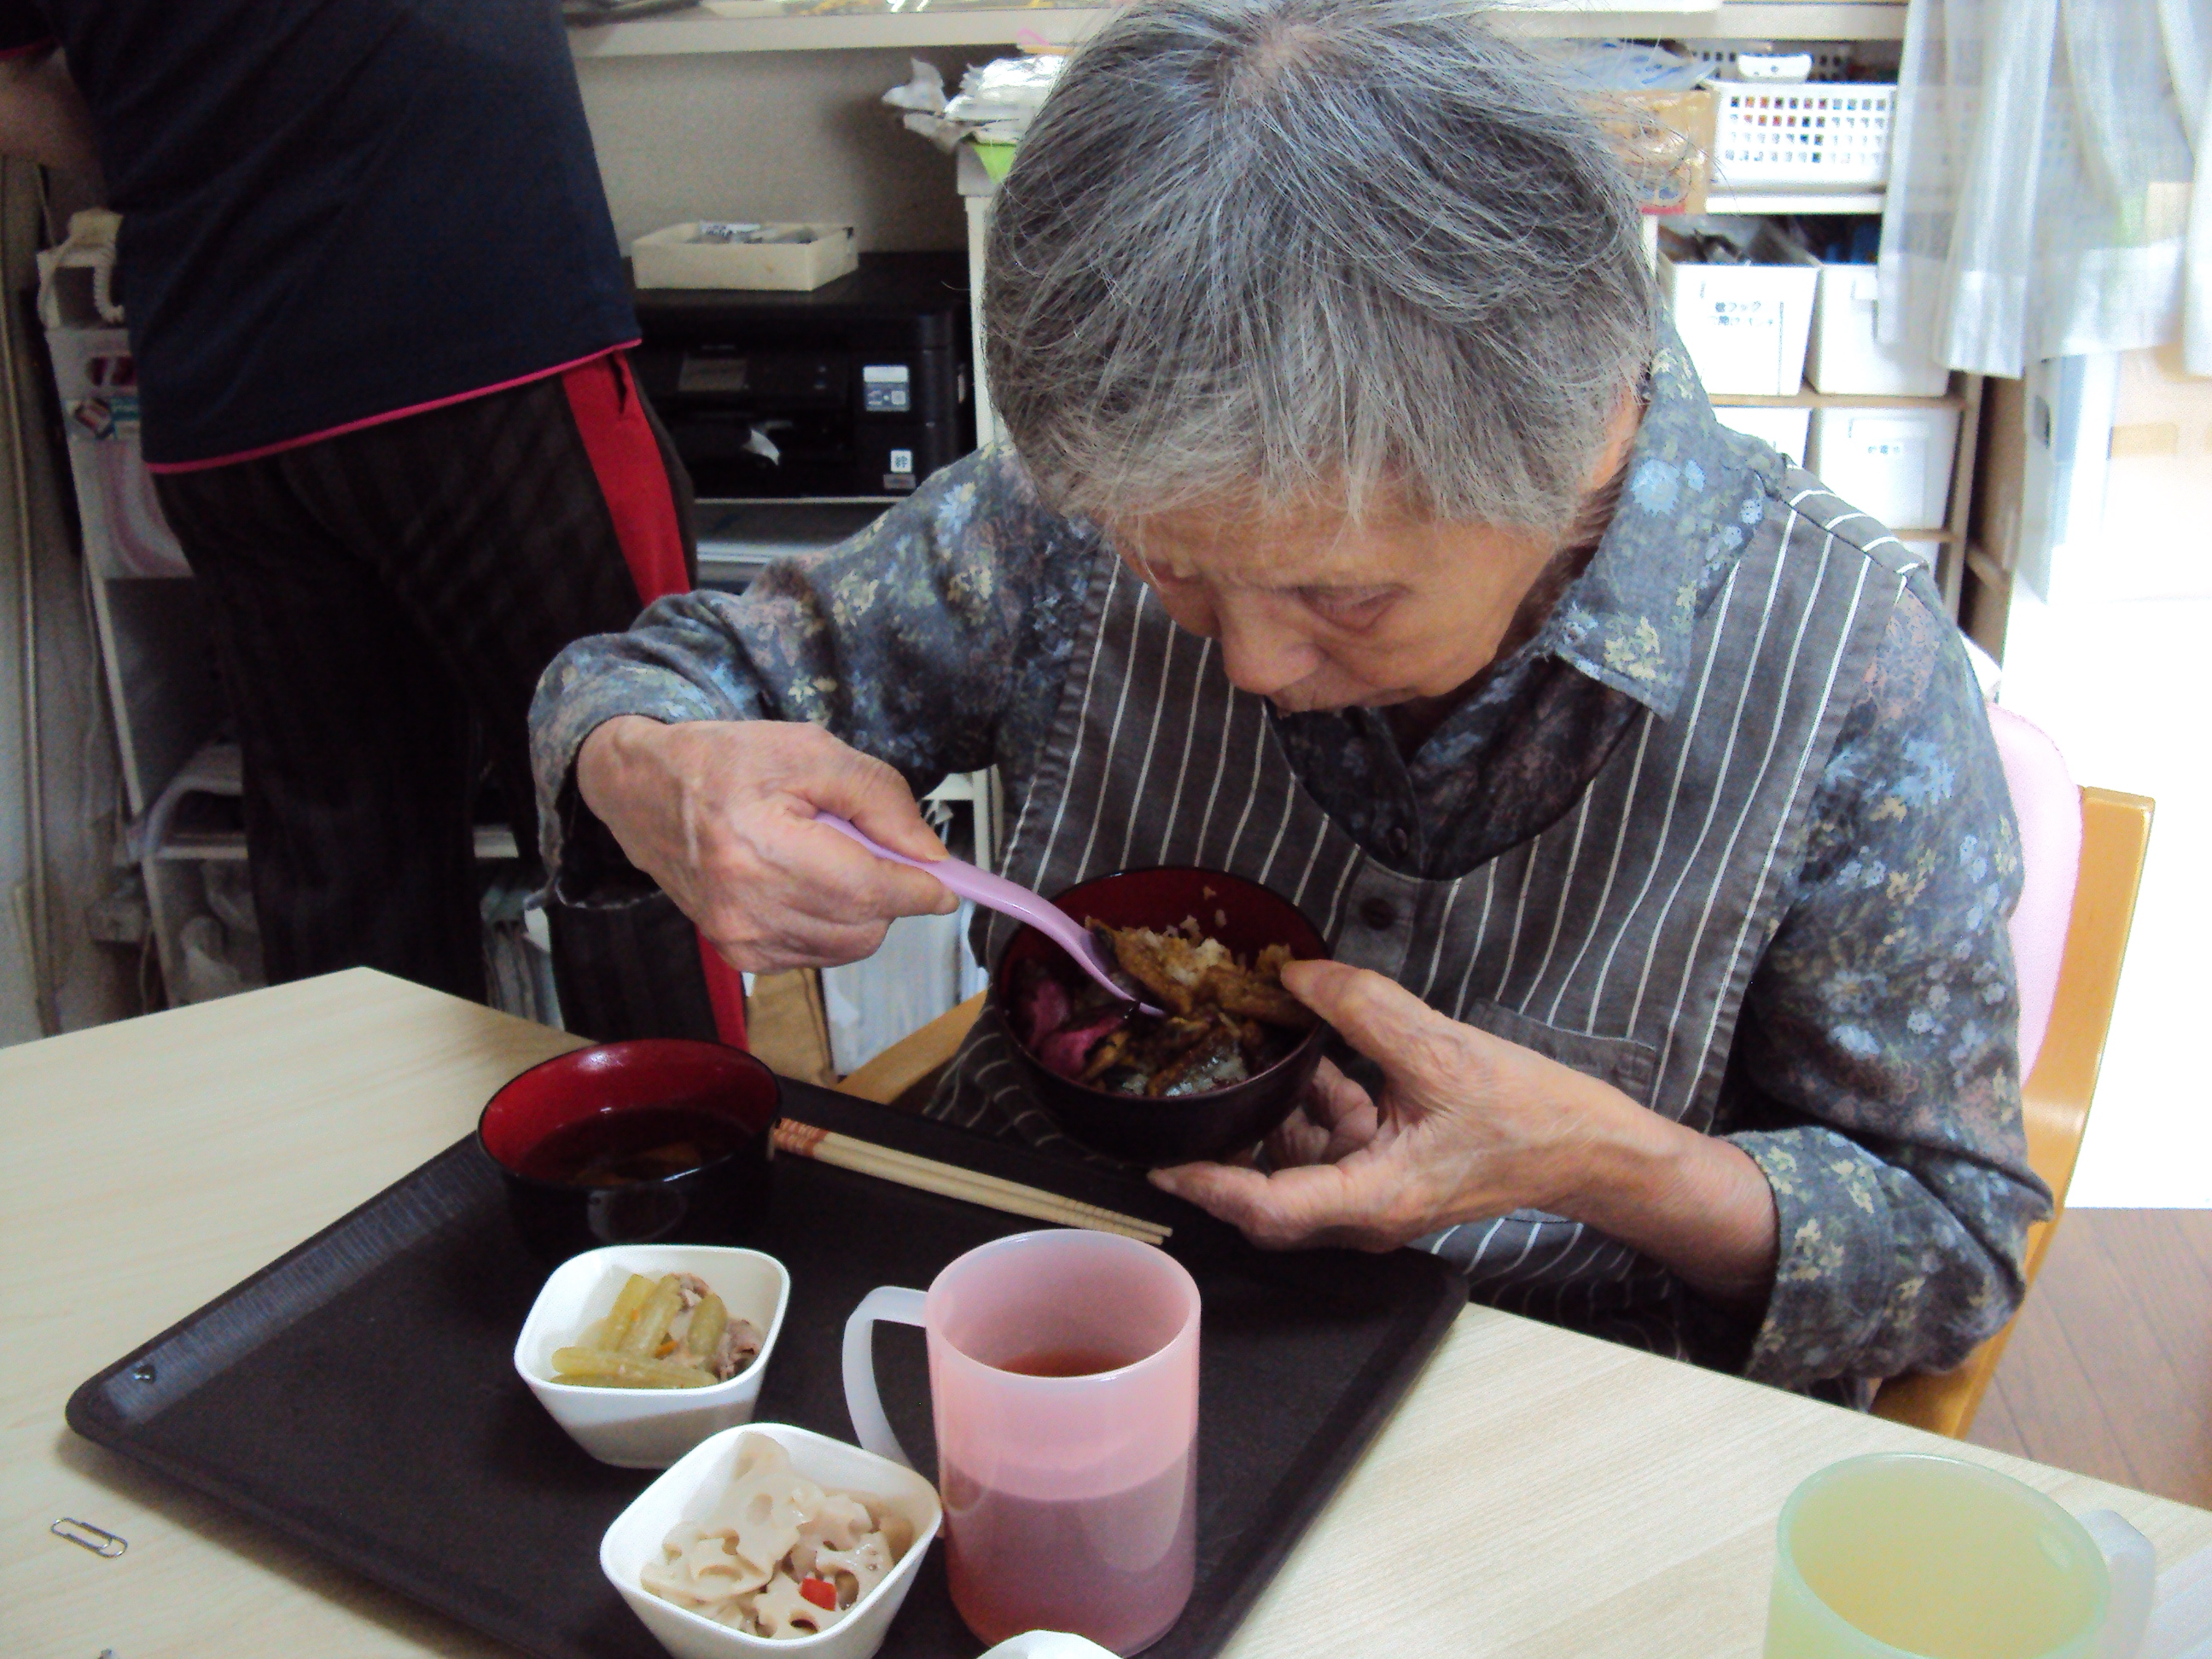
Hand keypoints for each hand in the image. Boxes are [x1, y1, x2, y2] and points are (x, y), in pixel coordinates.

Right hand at [574, 716, 957, 972]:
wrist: (644, 791)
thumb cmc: (722, 763)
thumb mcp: (810, 751)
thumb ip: (880, 799)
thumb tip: (929, 854)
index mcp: (760, 849)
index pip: (868, 891)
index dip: (920, 889)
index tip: (948, 881)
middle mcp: (746, 907)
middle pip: (865, 925)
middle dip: (887, 890)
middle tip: (864, 844)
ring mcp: (739, 938)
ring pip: (848, 945)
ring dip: (860, 908)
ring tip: (826, 858)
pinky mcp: (738, 954)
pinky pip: (820, 953)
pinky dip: (832, 923)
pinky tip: (807, 883)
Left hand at [1149, 962, 1778, 1305]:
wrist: (1590, 1149)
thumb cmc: (1531, 1115)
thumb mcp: (1441, 1049)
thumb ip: (1362, 1008)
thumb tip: (1292, 974)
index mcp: (1377, 1198)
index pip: (1269, 1208)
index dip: (1209, 1187)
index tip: (1160, 1165)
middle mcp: (1367, 1211)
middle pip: (1269, 1192)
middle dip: (1229, 1141)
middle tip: (1189, 1092)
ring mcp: (1376, 1196)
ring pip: (1296, 1163)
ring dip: (1277, 1111)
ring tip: (1260, 1052)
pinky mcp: (1387, 1174)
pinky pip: (1329, 1145)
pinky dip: (1315, 1105)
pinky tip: (1317, 1058)